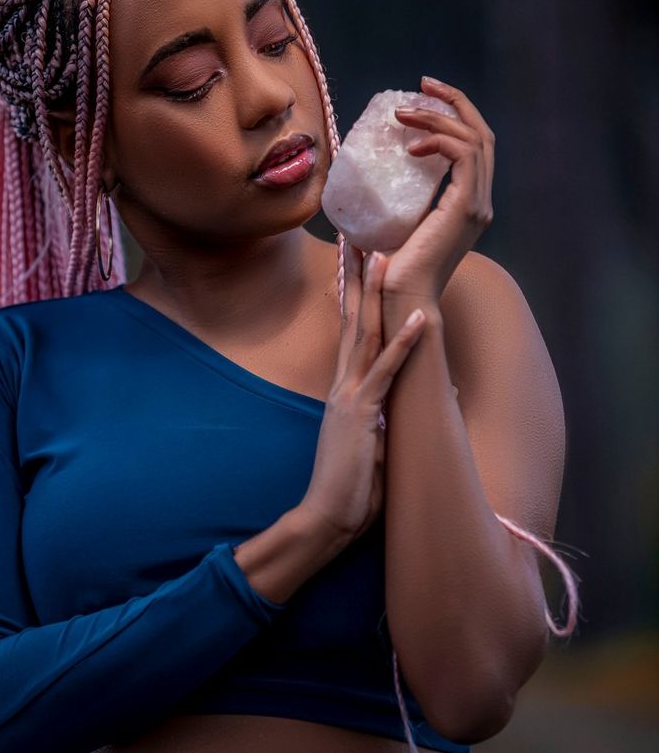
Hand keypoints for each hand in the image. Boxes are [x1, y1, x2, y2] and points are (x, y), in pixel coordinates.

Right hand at [300, 242, 426, 543]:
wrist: (325, 519)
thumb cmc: (349, 488)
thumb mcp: (374, 442)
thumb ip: (391, 413)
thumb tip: (426, 393)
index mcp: (346, 389)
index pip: (350, 330)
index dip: (352, 292)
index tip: (354, 258)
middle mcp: (344, 384)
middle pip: (352, 318)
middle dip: (355, 275)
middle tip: (356, 233)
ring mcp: (350, 396)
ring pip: (365, 333)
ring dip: (376, 292)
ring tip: (384, 252)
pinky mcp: (361, 414)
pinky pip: (387, 372)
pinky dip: (406, 343)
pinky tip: (423, 317)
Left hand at [381, 74, 495, 311]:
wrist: (401, 297)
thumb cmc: (391, 269)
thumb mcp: (397, 222)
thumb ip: (397, 197)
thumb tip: (369, 172)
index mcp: (468, 203)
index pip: (474, 146)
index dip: (454, 115)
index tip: (424, 97)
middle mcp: (480, 202)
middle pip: (482, 134)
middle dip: (454, 102)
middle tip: (423, 84)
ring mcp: (477, 205)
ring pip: (473, 139)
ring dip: (438, 117)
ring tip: (403, 113)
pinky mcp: (466, 207)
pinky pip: (462, 155)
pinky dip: (439, 141)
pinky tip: (410, 146)